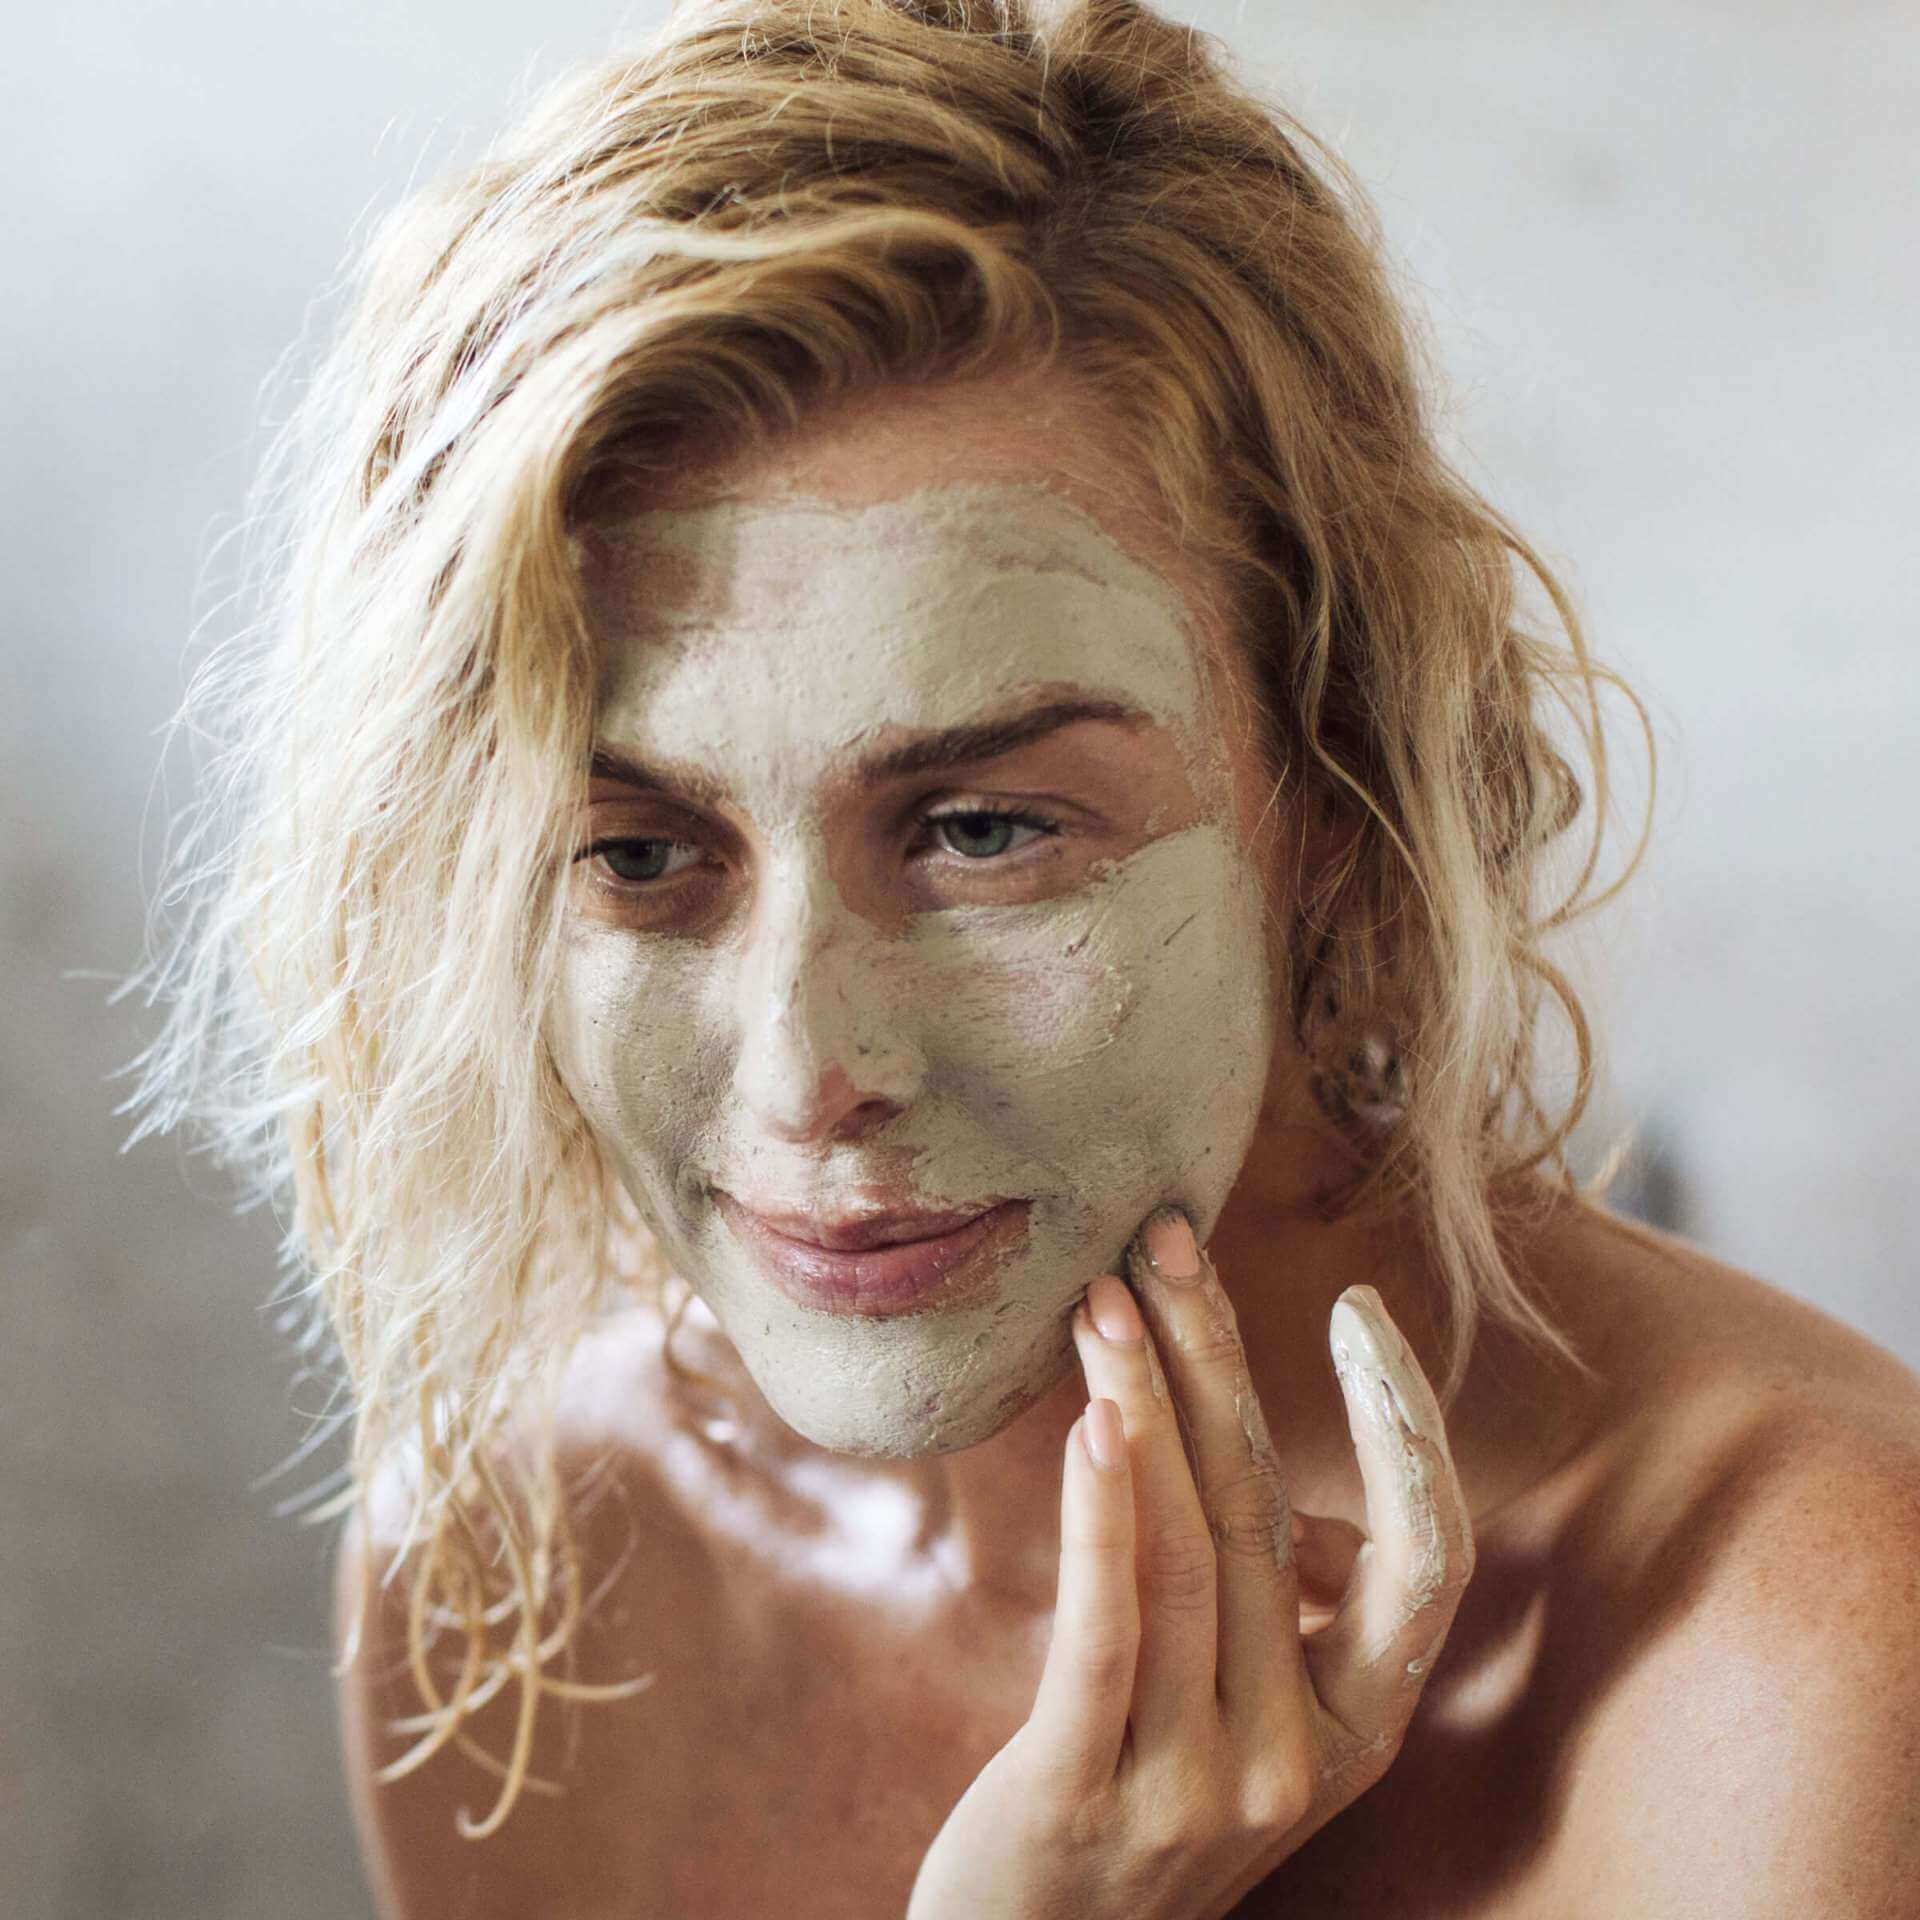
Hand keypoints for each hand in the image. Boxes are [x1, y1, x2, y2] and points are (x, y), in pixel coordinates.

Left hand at [905, 1208, 1475, 1919]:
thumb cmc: (1145, 1799)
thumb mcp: (1253, 1718)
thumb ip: (1292, 1613)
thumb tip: (1322, 1505)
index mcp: (1359, 1723)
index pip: (1429, 1558)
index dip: (1406, 1428)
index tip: (1355, 1309)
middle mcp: (1300, 1755)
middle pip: (1269, 1514)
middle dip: (1218, 1359)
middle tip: (1165, 1239)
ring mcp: (1200, 1785)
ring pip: (1190, 1553)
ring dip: (1143, 1403)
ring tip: (1103, 1300)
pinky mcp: (1083, 1796)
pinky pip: (1105, 1633)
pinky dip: (1103, 1520)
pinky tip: (1091, 1423)